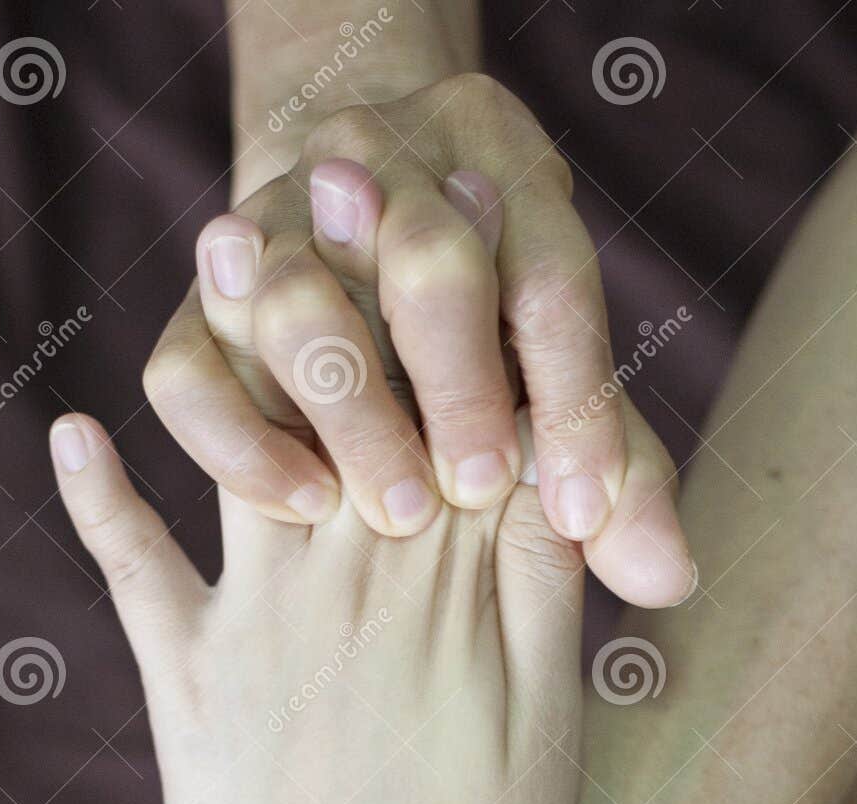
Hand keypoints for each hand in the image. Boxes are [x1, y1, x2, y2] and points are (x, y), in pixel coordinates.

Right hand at [142, 74, 693, 605]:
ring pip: (295, 302)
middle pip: (426, 257)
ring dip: (352, 414)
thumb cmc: (484, 332)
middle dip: (460, 384)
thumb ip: (616, 475)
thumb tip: (668, 583)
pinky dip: (239, 441)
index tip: (580, 514)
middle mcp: (379, 171)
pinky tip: (302, 503)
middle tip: (475, 494)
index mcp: (498, 168)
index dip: (573, 400)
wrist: (344, 237)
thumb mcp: (558, 381)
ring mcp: (273, 229)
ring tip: (399, 512)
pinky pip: (189, 369)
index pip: (550, 280)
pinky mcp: (196, 308)